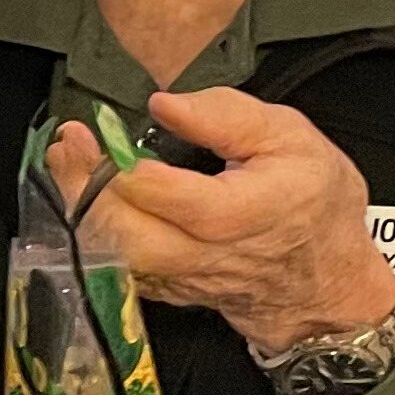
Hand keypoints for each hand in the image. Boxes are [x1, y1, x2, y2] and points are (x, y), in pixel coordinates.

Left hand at [45, 89, 394, 352]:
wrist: (328, 277)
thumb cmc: (312, 203)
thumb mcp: (290, 137)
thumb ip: (226, 115)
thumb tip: (167, 103)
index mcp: (240, 214)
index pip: (165, 196)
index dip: (117, 163)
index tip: (91, 130)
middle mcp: (205, 255)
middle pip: (126, 235)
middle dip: (82, 187)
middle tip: (67, 146)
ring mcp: (183, 279)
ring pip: (114, 258)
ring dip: (79, 210)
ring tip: (66, 165)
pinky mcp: (169, 290)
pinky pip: (118, 270)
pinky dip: (93, 234)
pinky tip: (83, 198)